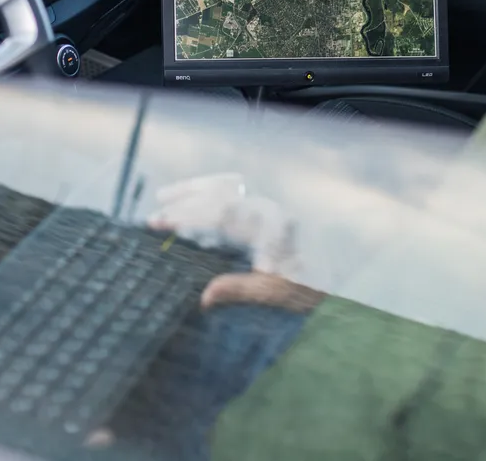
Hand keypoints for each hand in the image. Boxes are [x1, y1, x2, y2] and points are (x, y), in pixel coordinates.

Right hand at [148, 173, 324, 312]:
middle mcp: (266, 207)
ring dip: (193, 189)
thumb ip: (239, 290)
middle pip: (218, 195)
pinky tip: (193, 194)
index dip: (187, 216)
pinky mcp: (263, 210)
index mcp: (267, 224)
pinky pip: (232, 189)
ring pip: (224, 186)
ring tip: (164, 195)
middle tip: (154, 217)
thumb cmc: (304, 288)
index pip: (219, 213)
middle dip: (184, 204)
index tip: (160, 224)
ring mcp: (265, 205)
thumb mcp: (273, 293)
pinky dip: (209, 189)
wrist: (331, 281)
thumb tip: (203, 298)